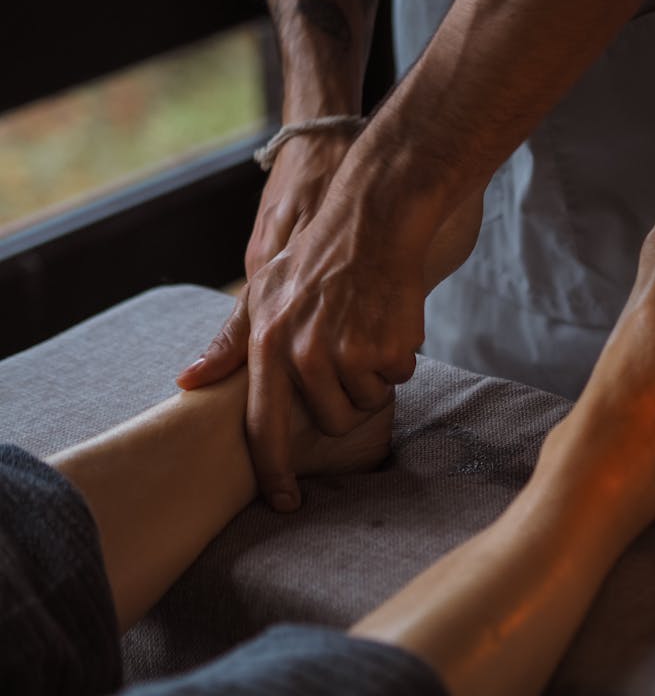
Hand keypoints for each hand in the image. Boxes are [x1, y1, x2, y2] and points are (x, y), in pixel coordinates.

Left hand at [179, 156, 432, 510]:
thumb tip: (187, 382)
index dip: (275, 472)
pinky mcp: (390, 348)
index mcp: (268, 345)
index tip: (285, 503)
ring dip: (374, 378)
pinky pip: (398, 378)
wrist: (373, 219)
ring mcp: (349, 352)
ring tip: (366, 331)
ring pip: (368, 402)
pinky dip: (398, 359)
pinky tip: (388, 322)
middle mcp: (305, 354)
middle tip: (348, 355)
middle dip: (345, 400)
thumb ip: (230, 344)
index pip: (265, 428)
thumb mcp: (262, 292)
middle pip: (331, 422)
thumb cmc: (316, 258)